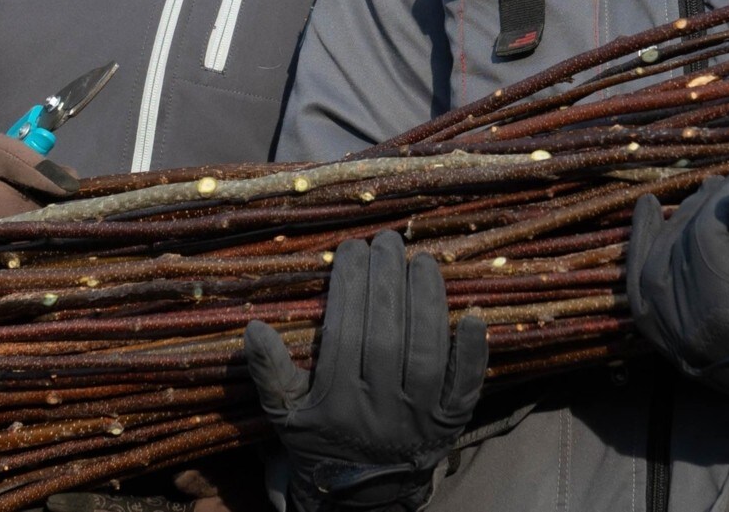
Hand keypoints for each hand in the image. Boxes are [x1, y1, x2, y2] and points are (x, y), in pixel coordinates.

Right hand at [244, 230, 486, 511]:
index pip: (344, 333)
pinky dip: (471, 353)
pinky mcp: (450, 422)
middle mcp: (379, 409)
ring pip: (425, 353)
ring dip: (426, 302)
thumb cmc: (320, 437)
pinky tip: (473, 315)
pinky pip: (465, 387)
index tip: (352, 249)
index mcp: (336, 403)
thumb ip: (269, 373)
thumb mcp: (284, 413)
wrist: (362, 493)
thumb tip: (254, 328)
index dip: (349, 287)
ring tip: (421, 260)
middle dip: (387, 282)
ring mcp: (419, 417)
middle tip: (387, 241)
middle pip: (385, 336)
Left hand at [623, 162, 728, 450]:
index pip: (706, 235)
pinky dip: (640, 261)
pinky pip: (642, 299)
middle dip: (699, 211)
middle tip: (724, 185)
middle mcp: (688, 327)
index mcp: (723, 309)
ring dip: (663, 231)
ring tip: (681, 200)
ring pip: (651, 271)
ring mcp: (674, 342)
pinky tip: (648, 225)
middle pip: (678, 250)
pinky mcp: (669, 348)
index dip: (726, 197)